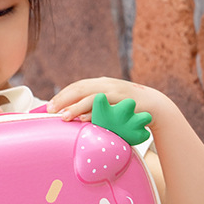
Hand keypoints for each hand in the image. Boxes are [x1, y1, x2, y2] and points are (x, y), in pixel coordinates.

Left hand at [47, 77, 165, 122]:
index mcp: (100, 84)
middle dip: (63, 99)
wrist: (154, 106)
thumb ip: (93, 107)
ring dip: (76, 106)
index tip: (49, 105)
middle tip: (49, 110)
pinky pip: (106, 106)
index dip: (62, 95)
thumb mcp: (109, 104)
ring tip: (63, 116)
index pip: (77, 86)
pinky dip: (94, 112)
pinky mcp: (123, 101)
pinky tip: (84, 119)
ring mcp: (115, 91)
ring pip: (91, 97)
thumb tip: (73, 117)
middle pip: (79, 89)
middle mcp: (105, 84)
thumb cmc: (127, 109)